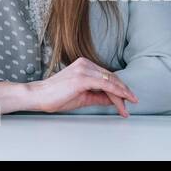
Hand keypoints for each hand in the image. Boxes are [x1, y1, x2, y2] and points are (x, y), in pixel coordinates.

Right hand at [23, 57, 138, 115]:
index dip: (119, 90)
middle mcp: (85, 64)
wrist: (39, 96)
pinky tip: (122, 100)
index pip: (107, 77)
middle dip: (123, 93)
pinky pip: (105, 85)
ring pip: (110, 82)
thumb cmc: (56, 96)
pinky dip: (116, 93)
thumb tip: (113, 100)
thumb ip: (99, 96)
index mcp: (84, 65)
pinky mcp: (82, 77)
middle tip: (130, 105)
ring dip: (121, 95)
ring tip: (127, 107)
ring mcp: (83, 69)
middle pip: (111, 79)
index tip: (127, 101)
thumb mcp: (83, 97)